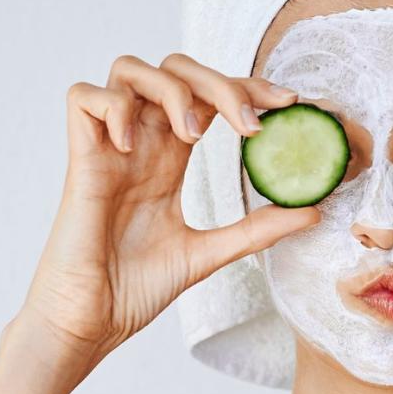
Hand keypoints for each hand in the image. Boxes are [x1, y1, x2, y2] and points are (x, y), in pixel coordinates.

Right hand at [16, 52, 319, 376]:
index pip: (208, 97)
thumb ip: (256, 229)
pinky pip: (83, 98)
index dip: (247, 88)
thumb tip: (312, 213)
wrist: (89, 323)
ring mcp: (110, 148)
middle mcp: (141, 144)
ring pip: (130, 70)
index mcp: (169, 159)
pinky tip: (133, 144)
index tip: (287, 102)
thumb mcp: (209, 253)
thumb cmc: (133, 289)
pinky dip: (114, 106)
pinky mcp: (80, 160)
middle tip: (249, 124)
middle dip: (219, 82)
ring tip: (193, 133)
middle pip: (175, 70)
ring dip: (172, 89)